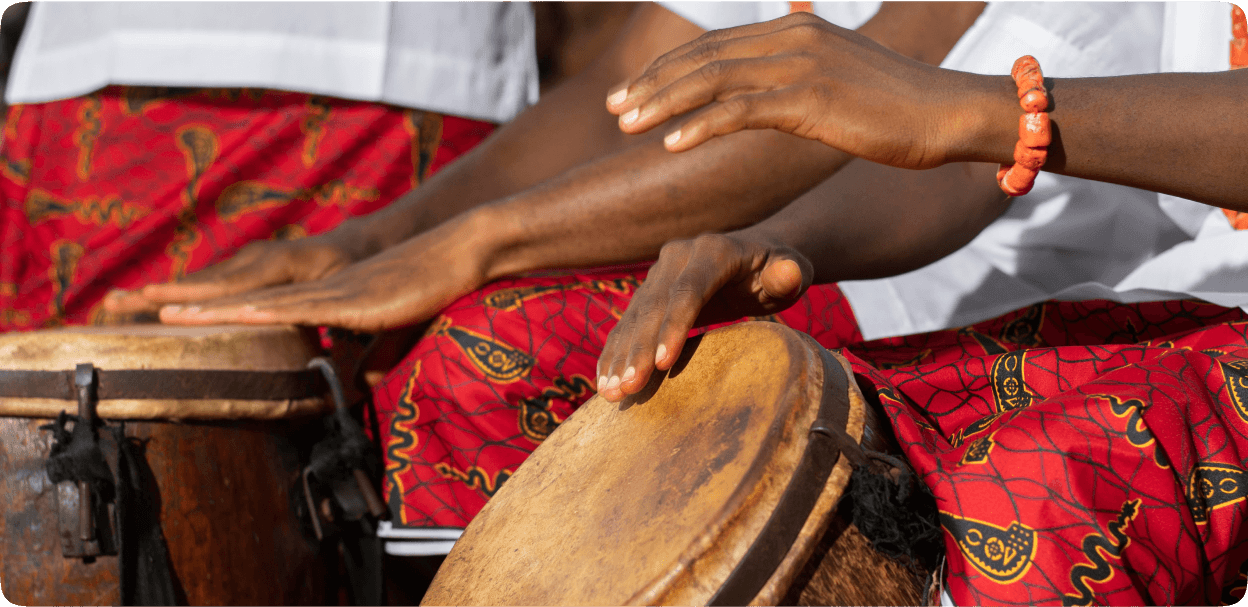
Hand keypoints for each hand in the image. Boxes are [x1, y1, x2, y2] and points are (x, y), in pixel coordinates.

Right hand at [104, 224, 375, 314]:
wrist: (354, 241)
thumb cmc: (356, 272)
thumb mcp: (352, 295)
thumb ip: (344, 326)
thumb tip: (340, 363)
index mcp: (280, 266)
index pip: (232, 288)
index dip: (196, 300)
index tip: (160, 308)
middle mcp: (256, 259)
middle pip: (200, 282)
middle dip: (158, 294)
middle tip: (114, 303)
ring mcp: (245, 260)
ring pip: (197, 281)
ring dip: (157, 292)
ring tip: (113, 303)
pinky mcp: (241, 266)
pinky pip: (205, 282)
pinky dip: (175, 292)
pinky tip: (146, 303)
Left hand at [152, 217, 489, 331]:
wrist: (460, 253)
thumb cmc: (431, 288)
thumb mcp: (394, 331)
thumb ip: (375, 357)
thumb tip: (363, 385)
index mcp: (322, 297)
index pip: (259, 307)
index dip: (217, 313)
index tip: (175, 319)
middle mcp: (316, 289)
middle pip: (245, 298)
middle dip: (194, 305)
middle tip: (141, 310)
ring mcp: (330, 291)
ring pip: (261, 301)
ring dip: (214, 308)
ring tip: (166, 313)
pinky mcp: (350, 299)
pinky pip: (298, 308)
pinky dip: (261, 313)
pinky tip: (231, 315)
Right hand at [596, 232, 810, 402]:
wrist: (755, 252)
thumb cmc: (778, 268)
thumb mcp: (792, 268)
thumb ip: (790, 273)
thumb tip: (789, 274)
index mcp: (713, 251)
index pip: (689, 290)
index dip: (674, 325)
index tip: (661, 363)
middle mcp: (678, 257)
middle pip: (654, 306)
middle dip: (638, 349)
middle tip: (627, 388)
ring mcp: (660, 273)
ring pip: (635, 317)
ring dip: (620, 355)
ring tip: (610, 393)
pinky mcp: (651, 292)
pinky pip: (628, 323)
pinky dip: (615, 352)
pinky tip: (604, 381)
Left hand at [606, 12, 988, 169]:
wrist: (948, 114)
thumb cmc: (897, 108)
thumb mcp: (841, 79)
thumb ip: (798, 76)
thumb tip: (764, 95)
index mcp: (796, 29)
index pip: (716, 46)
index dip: (668, 68)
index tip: (632, 91)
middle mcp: (794, 38)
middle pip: (704, 57)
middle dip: (652, 83)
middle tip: (614, 107)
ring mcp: (802, 65)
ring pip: (713, 80)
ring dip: (662, 103)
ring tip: (626, 125)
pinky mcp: (812, 100)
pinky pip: (741, 111)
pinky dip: (700, 126)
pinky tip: (670, 144)